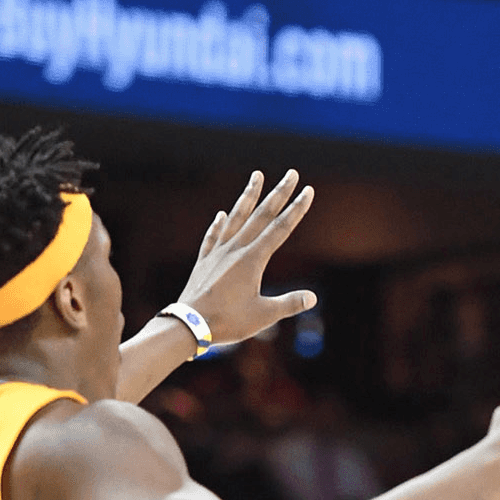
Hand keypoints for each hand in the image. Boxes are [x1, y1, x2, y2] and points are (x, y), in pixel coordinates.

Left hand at [175, 171, 316, 346]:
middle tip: (291, 174)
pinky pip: (213, 237)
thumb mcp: (263, 315)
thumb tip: (312, 298)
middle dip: (280, 193)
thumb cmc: (226, 322)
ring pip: (236, 217)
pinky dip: (218, 225)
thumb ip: (289, 303)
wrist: (187, 326)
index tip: (308, 191)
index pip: (281, 228)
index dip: (297, 209)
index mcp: (253, 260)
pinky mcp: (204, 262)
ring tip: (257, 175)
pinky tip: (221, 215)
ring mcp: (218, 254)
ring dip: (249, 196)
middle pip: (262, 215)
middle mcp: (236, 250)